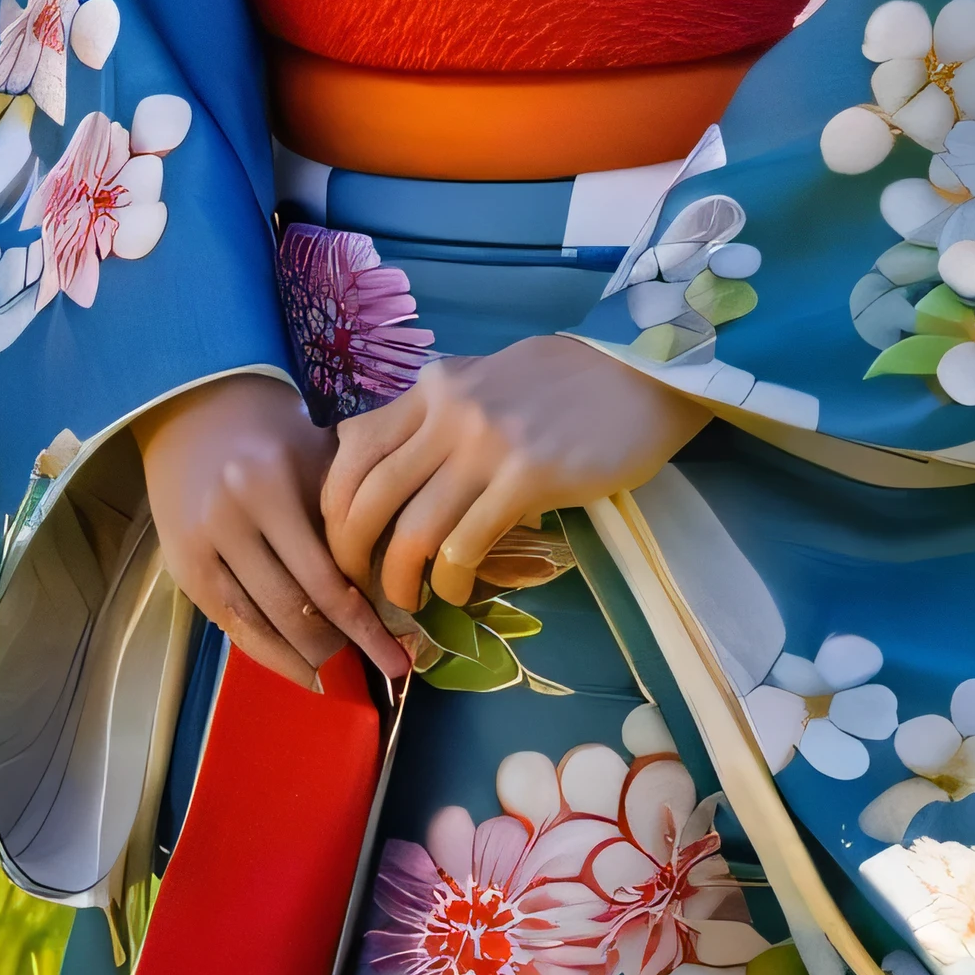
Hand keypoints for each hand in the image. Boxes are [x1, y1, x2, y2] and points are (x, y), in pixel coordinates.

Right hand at [136, 373, 407, 690]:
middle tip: (372, 671)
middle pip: (291, 609)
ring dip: (298, 661)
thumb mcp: (318, 457)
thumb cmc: (273, 428)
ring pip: (255, 626)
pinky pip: (227, 622)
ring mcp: (199, 546)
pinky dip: (262, 649)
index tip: (397, 661)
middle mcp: (229, 520)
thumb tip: (386, 590)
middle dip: (335, 651)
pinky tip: (293, 665)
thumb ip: (344, 517)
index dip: (363, 629)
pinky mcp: (180, 566)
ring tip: (336, 682)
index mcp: (272, 487)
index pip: (325, 578)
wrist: (196, 405)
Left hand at [324, 335, 707, 613]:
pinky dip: (449, 580)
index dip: (334, 506)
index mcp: (434, 387)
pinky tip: (458, 589)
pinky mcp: (528, 478)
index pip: (353, 447)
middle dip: (351, 554)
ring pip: (411, 529)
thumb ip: (438, 416)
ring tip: (409, 599)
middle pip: (368, 495)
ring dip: (399, 579)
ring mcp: (487, 444)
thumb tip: (393, 470)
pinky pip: (464, 545)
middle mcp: (449, 411)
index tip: (341, 542)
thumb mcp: (486, 380)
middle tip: (360, 586)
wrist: (641, 375)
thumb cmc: (565, 383)